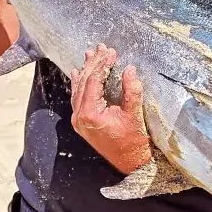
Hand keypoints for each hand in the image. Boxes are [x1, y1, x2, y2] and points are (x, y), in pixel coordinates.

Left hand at [70, 45, 152, 174]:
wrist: (131, 163)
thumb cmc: (133, 141)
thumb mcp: (134, 114)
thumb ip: (131, 91)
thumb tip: (130, 69)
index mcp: (90, 114)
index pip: (94, 81)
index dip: (102, 64)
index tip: (111, 51)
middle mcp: (79, 117)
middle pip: (84, 83)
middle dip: (93, 64)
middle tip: (100, 48)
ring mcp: (78, 121)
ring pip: (78, 89)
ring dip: (85, 71)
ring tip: (90, 54)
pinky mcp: (82, 123)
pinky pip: (77, 99)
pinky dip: (78, 85)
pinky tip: (78, 73)